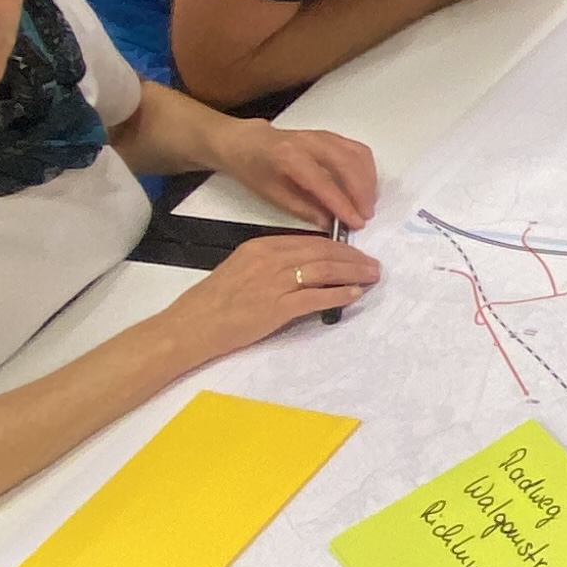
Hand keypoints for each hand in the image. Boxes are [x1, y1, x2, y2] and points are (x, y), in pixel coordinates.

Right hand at [164, 232, 379, 361]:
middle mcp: (270, 259)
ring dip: (353, 274)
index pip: (310, 241)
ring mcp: (274, 283)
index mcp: (261, 246)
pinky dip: (339, 295)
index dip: (338, 246)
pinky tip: (354, 294)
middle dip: (353, 258)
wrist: (192, 324)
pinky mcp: (276, 308)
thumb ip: (273, 262)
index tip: (356, 252)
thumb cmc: (215, 300)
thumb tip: (307, 265)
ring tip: (371, 277)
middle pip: (323, 253)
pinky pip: (315, 297)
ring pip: (324, 272)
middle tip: (373, 264)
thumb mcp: (242, 267)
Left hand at [219, 122, 377, 229]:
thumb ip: (304, 208)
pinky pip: (358, 150)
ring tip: (367, 204)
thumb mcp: (272, 194)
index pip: (324, 182)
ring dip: (368, 181)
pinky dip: (367, 170)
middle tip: (366, 215)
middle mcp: (310, 142)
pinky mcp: (332, 136)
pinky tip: (366, 187)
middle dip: (362, 193)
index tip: (356, 223)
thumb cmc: (256, 168)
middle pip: (347, 164)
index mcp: (289, 157)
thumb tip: (331, 222)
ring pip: (358, 155)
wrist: (249, 143)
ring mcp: (324, 136)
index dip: (343, 204)